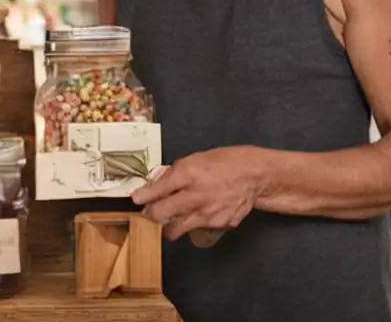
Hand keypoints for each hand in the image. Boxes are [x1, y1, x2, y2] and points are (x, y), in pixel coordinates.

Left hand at [130, 146, 262, 240]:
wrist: (254, 175)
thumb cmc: (224, 162)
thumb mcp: (195, 158)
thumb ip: (174, 173)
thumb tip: (154, 184)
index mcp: (188, 174)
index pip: (157, 190)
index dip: (142, 197)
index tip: (136, 199)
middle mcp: (196, 196)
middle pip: (161, 215)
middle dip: (151, 215)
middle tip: (151, 212)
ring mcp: (207, 214)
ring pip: (175, 230)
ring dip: (170, 225)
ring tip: (172, 217)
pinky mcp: (218, 225)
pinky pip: (197, 229)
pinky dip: (193, 224)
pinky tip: (200, 213)